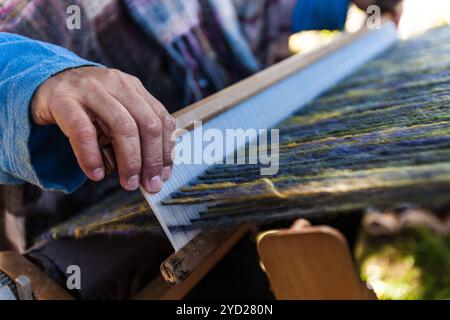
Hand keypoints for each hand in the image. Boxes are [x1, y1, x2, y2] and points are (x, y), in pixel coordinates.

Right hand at [31, 67, 175, 193]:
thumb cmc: (86, 108)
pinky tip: (96, 174)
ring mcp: (90, 88)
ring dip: (130, 161)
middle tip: (149, 185)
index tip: (163, 176)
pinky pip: (83, 131)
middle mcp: (116, 83)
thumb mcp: (116, 113)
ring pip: (122, 126)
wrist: (45, 85)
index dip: (166, 151)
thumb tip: (153, 173)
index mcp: (133, 88)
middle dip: (152, 159)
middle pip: (147, 123)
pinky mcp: (63, 99)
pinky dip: (92, 156)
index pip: (161, 119)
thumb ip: (134, 134)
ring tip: (129, 184)